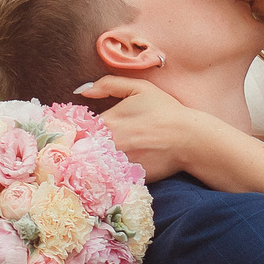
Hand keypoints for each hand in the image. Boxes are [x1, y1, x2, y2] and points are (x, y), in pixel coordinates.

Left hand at [73, 74, 219, 181]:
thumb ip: (108, 84)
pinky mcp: (128, 179)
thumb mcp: (140, 88)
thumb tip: (82, 91)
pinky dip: (106, 176)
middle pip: (81, 150)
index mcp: (108, 122)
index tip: (74, 133)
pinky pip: (108, 179)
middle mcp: (109, 145)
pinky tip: (109, 172)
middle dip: (78, 149)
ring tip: (92, 161)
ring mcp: (118, 164)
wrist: (190, 140)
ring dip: (90, 163)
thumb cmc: (166, 111)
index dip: (73, 132)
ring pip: (92, 166)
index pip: (77, 130)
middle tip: (78, 149)